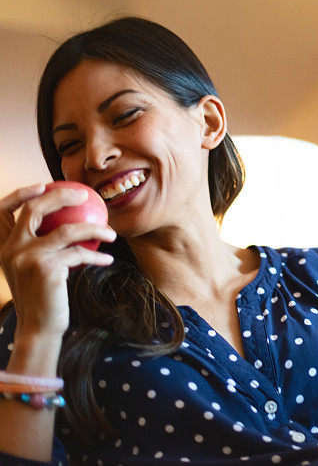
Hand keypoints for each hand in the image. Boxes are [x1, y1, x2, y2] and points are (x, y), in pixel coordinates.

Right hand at [0, 183, 116, 336]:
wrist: (38, 327)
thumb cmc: (42, 296)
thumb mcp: (34, 268)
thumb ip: (39, 246)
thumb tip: (66, 222)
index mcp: (4, 246)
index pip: (3, 210)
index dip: (21, 193)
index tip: (44, 184)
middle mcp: (11, 248)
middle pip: (36, 209)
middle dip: (61, 195)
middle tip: (85, 195)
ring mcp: (27, 257)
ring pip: (68, 230)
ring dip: (95, 230)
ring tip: (112, 234)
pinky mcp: (46, 268)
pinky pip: (80, 253)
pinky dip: (97, 256)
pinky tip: (108, 259)